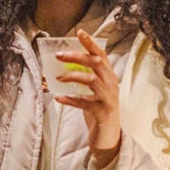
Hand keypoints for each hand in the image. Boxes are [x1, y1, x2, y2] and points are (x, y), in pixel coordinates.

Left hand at [53, 29, 121, 166]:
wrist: (108, 138)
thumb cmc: (99, 110)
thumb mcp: (95, 90)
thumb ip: (86, 76)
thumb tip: (63, 64)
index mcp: (109, 76)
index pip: (102, 54)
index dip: (91, 43)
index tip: (79, 32)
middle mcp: (111, 84)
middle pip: (96, 63)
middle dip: (77, 56)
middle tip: (59, 55)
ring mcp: (108, 98)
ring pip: (91, 80)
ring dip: (73, 76)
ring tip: (57, 78)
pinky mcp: (102, 112)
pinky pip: (85, 103)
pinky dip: (70, 100)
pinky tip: (58, 99)